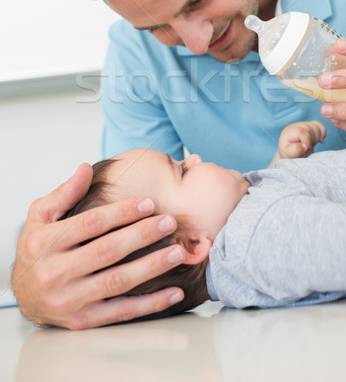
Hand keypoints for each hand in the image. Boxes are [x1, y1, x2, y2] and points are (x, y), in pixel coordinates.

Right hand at [12, 163, 184, 329]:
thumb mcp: (40, 217)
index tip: (148, 203)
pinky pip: (121, 313)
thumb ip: (64, 193)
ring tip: (177, 252)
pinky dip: (150, 304)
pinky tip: (174, 292)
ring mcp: (69, 300)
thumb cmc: (36, 250)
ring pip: (117, 282)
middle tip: (169, 222)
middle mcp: (55, 273)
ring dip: (151, 267)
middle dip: (142, 235)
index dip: (122, 212)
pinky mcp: (82, 321)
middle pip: (107, 251)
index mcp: (45, 243)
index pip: (90, 224)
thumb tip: (85, 168)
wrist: (22, 295)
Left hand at [276, 120, 326, 159]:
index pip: (302, 131)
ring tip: (311, 145)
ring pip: (316, 127)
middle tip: (307, 148)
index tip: (306, 148)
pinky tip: (320, 140)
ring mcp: (303, 124)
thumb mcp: (290, 154)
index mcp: (289, 132)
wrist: (292, 152)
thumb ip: (296, 150)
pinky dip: (322, 132)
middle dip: (312, 141)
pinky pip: (319, 125)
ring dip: (317, 138)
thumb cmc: (290, 153)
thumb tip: (305, 145)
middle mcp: (295, 125)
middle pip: (310, 129)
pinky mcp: (310, 125)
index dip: (307, 141)